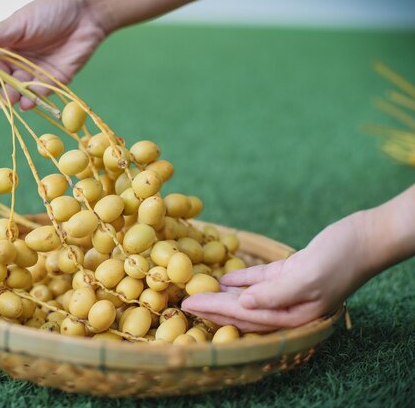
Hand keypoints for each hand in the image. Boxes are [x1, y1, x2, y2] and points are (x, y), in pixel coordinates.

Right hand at [0, 0, 107, 109]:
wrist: (86, 16)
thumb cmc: (50, 13)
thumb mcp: (20, 22)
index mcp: (0, 47)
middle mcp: (12, 63)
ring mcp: (30, 75)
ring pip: (12, 92)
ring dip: (7, 96)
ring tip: (5, 97)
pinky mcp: (49, 84)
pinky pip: (36, 97)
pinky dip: (30, 101)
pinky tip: (25, 103)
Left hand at [182, 213, 368, 331]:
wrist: (369, 236)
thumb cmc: (341, 256)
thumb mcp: (308, 276)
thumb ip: (275, 294)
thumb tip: (243, 305)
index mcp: (296, 315)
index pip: (246, 316)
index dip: (215, 311)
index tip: (189, 305)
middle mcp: (292, 307)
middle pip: (244, 310)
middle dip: (214, 306)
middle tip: (184, 301)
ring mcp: (292, 290)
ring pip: (251, 296)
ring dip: (225, 294)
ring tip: (199, 291)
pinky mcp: (294, 272)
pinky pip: (262, 279)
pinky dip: (243, 279)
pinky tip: (224, 278)